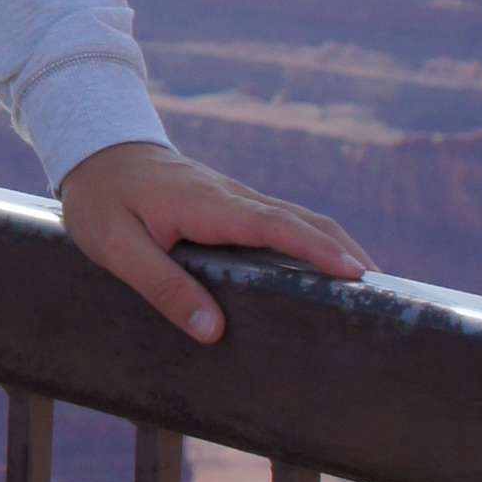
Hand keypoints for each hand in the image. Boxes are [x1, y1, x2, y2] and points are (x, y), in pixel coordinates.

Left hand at [59, 140, 366, 347]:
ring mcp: (236, 199)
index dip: (316, 250)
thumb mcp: (117, 247)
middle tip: (385, 296)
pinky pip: (283, 222)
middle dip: (346, 254)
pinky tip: (325, 271)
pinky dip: (315, 243)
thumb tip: (213, 331)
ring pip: (300, 219)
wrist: (96, 150)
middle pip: (304, 221)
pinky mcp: (233, 206)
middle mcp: (233, 197)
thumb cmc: (102, 199)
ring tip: (369, 290)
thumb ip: (163, 286)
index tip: (355, 274)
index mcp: (208, 205)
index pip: (274, 226)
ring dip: (337, 248)